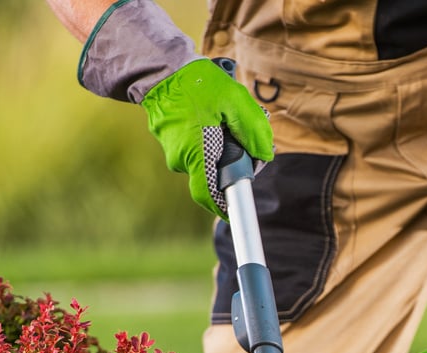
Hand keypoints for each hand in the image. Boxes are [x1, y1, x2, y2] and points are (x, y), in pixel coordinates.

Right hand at [74, 0, 273, 217]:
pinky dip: (209, 137)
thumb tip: (265, 155)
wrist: (161, 69)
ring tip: (227, 117)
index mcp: (196, 153)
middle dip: (233, 162)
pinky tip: (213, 115)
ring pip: (206, 159)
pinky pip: (196, 147)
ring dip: (222, 146)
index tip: (237, 210)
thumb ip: (254, 130)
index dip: (224, 207)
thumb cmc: (197, 83)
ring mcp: (174, 151)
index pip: (209, 195)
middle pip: (214, 175)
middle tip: (244, 138)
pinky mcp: (171, 141)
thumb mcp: (234, 100)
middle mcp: (181, 158)